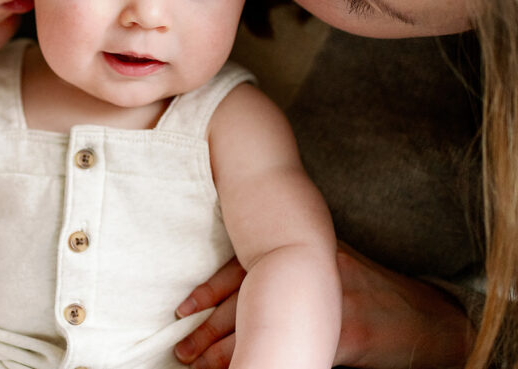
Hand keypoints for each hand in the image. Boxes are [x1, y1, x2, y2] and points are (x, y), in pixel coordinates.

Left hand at [173, 242, 474, 368]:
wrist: (427, 319)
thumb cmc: (369, 291)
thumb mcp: (327, 265)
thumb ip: (286, 264)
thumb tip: (231, 283)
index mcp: (301, 251)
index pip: (241, 270)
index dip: (207, 292)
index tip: (181, 311)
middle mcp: (310, 273)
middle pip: (244, 306)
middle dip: (207, 332)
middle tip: (181, 351)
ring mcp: (327, 306)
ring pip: (263, 332)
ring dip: (224, 354)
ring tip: (198, 367)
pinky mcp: (346, 338)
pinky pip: (294, 353)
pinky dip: (263, 362)